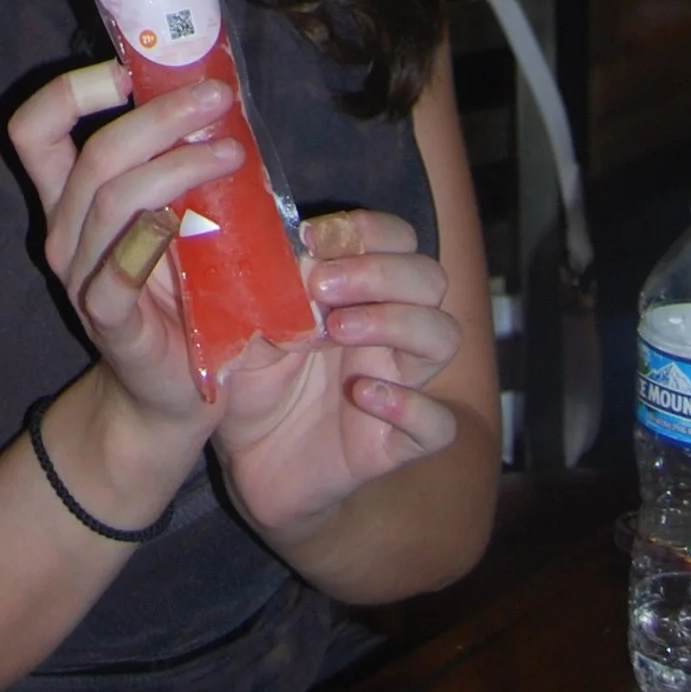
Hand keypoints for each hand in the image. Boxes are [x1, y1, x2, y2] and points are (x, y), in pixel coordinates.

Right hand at [7, 63, 241, 452]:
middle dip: (155, 114)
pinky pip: (116, 275)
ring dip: (176, 165)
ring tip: (231, 152)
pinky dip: (147, 241)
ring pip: (111, 200)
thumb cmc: (179, 297)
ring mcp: (82, 279)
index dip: (73, 88)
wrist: (168, 397)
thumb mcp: (172, 221)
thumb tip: (220, 102)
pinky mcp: (109, 322)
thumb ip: (178, 172)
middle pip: (90, 153)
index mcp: (69, 201)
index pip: (35, 128)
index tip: (132, 68)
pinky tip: (185, 222)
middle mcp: (64, 233)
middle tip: (215, 98)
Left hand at [212, 209, 462, 538]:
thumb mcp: (245, 323)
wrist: (246, 462)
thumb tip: (281, 242)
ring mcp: (398, 384)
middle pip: (430, 277)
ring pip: (445, 337)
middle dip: (380, 271)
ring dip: (397, 322)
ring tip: (338, 331)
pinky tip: (364, 395)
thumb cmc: (250, 379)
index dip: (367, 229)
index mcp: (357, 291)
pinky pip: (439, 425)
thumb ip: (265, 284)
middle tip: (322, 285)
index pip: (397, 239)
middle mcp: (387, 331)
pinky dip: (411, 405)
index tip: (312, 238)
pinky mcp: (396, 442)